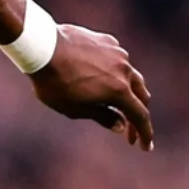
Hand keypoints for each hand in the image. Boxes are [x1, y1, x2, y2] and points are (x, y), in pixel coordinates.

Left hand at [30, 24, 153, 149]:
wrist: (42, 47)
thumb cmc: (55, 83)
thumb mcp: (75, 109)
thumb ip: (102, 116)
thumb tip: (121, 126)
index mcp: (119, 90)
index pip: (140, 115)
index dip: (144, 133)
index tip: (146, 146)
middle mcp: (124, 70)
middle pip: (141, 95)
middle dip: (138, 114)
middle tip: (130, 130)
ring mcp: (117, 53)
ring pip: (131, 75)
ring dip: (128, 91)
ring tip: (118, 104)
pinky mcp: (108, 41)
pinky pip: (117, 60)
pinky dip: (116, 73)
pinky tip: (103, 78)